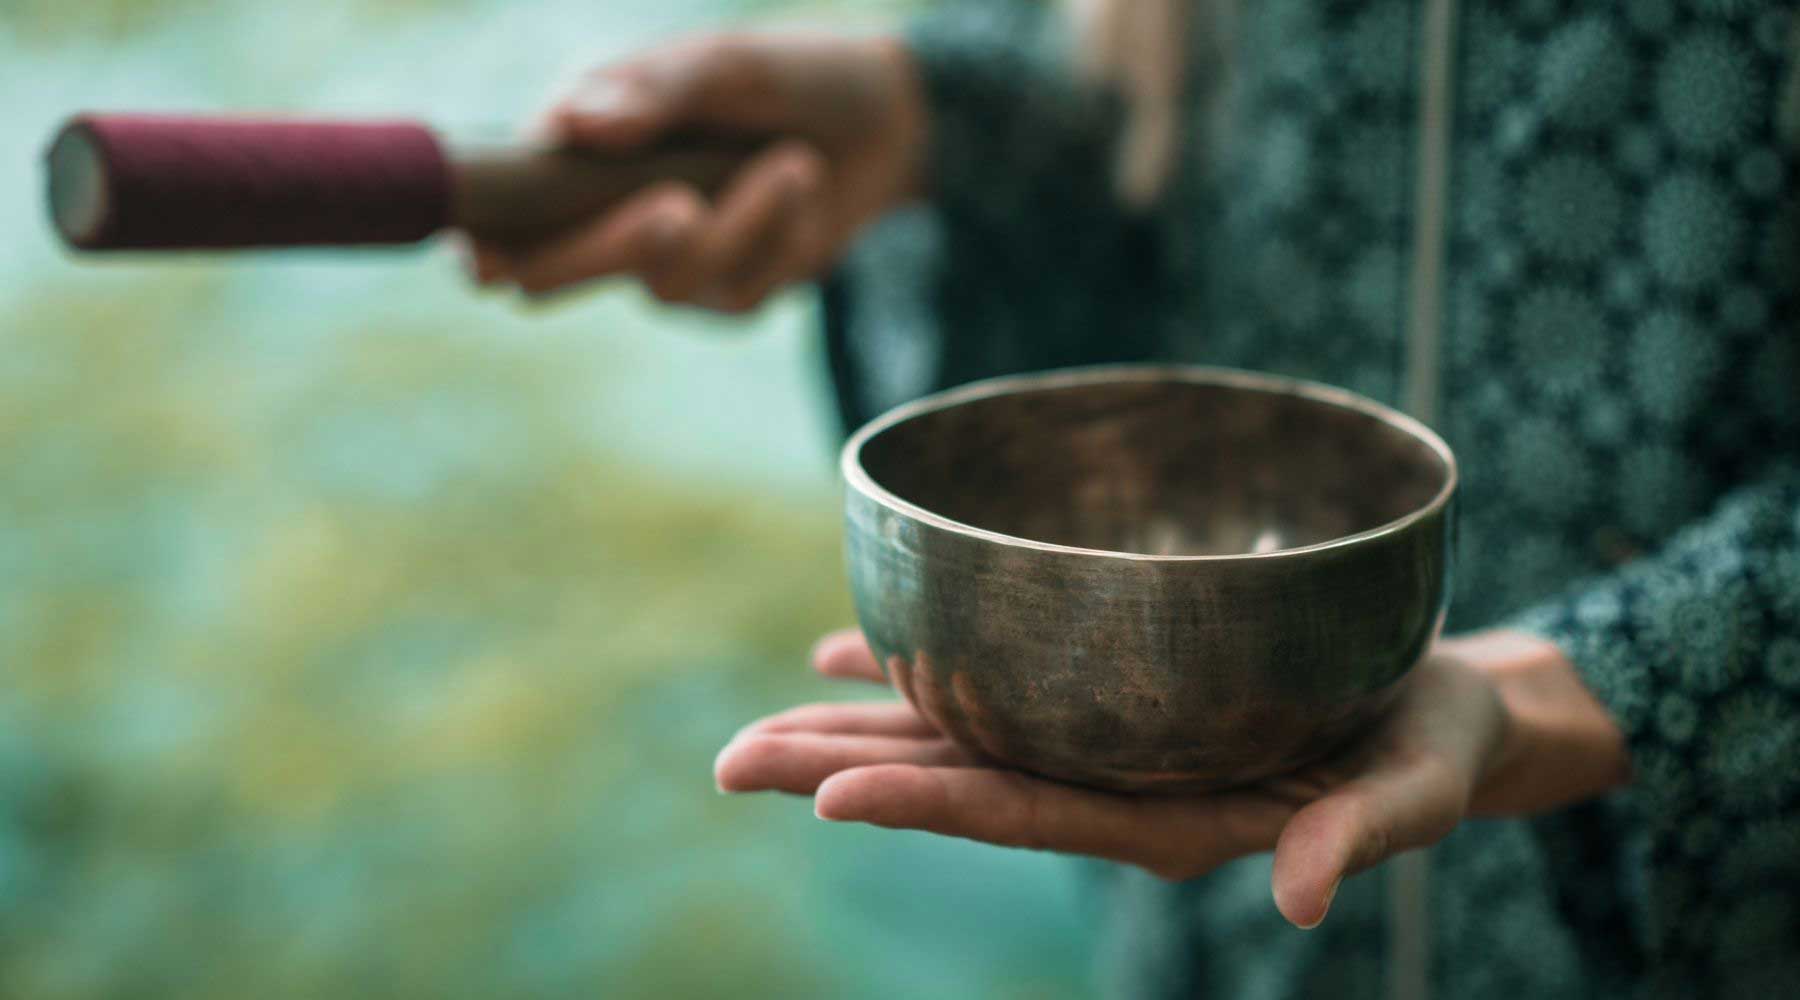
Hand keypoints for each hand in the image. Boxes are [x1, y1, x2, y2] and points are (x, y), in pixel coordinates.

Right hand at [467, 33, 926, 310]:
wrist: (884, 116)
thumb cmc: (786, 74)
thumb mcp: (724, 64)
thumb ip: (653, 92)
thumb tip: (575, 125)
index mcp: (575, 149)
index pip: (501, 207)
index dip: (481, 238)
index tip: (484, 257)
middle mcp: (604, 213)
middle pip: (557, 271)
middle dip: (615, 246)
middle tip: (676, 207)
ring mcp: (664, 259)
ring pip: (664, 283)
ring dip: (740, 222)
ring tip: (796, 162)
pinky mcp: (726, 291)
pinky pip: (737, 293)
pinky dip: (779, 238)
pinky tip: (804, 189)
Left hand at [716, 629, 1628, 927]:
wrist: (1439, 712)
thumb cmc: (1432, 747)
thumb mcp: (1416, 789)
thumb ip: (1358, 835)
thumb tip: (1303, 898)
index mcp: (1169, 819)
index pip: (1024, 813)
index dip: (926, 804)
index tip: (826, 795)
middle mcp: (1114, 786)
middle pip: (960, 779)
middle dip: (845, 769)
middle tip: (731, 760)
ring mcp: (1106, 747)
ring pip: (962, 735)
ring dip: (860, 725)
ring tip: (762, 718)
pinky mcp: (1113, 700)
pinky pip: (1000, 685)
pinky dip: (925, 666)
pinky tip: (853, 648)